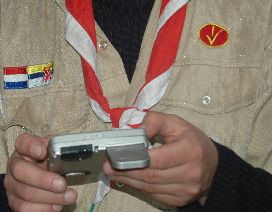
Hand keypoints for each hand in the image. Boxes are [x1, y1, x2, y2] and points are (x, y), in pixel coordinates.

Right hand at [4, 133, 77, 210]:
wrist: (43, 180)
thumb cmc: (49, 163)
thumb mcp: (53, 151)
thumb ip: (57, 148)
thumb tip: (68, 152)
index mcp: (23, 149)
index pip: (22, 142)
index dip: (31, 146)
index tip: (42, 151)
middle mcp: (13, 165)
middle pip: (20, 171)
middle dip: (43, 179)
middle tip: (62, 184)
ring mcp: (12, 185)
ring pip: (25, 193)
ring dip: (50, 197)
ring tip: (68, 197)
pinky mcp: (14, 203)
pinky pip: (25, 209)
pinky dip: (44, 209)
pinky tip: (57, 206)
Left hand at [102, 112, 217, 206]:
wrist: (213, 164)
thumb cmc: (191, 140)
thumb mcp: (175, 123)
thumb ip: (154, 121)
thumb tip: (136, 129)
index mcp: (189, 150)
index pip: (158, 159)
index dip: (134, 158)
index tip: (116, 155)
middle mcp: (191, 173)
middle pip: (151, 175)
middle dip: (125, 171)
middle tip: (108, 166)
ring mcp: (187, 189)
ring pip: (151, 188)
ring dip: (129, 181)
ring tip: (112, 173)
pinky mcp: (182, 199)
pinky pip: (155, 195)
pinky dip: (140, 188)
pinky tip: (129, 180)